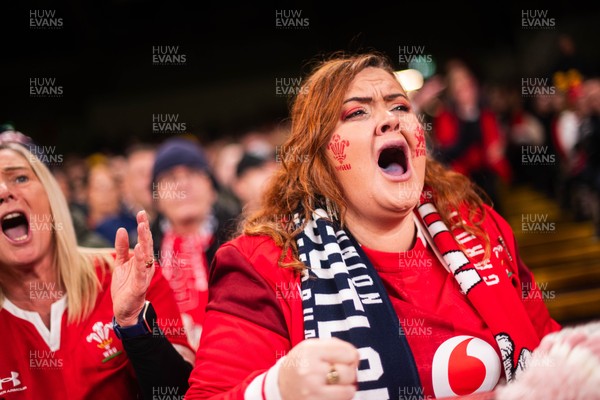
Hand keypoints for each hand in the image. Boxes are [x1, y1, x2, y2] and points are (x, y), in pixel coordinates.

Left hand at [111, 210, 154, 326]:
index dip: (142, 226)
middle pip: (146, 244)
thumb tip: (121, 229)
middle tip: (142, 215)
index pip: (143, 240)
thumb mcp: (121, 264)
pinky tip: (139, 249)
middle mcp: (146, 265)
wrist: (125, 310)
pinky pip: (141, 270)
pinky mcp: (140, 285)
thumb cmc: (125, 287)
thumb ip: (121, 248)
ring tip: (142, 227)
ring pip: (146, 255)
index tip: (140, 212)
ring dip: (144, 240)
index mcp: (142, 260)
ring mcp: (144, 274)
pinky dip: (141, 259)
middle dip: (144, 229)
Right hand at [278, 338, 358, 399]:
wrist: (280, 385)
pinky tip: (331, 393)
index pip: (348, 353)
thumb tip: (356, 356)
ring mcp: (312, 391)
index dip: (350, 357)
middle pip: (349, 373)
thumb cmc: (302, 363)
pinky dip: (340, 397)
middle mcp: (310, 371)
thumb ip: (336, 346)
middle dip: (349, 373)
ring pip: (348, 391)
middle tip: (339, 373)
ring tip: (335, 384)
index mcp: (310, 351)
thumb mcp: (312, 346)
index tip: (345, 359)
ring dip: (346, 387)